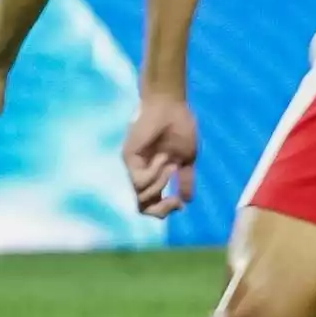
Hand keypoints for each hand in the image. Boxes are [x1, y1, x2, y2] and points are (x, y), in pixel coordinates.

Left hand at [122, 93, 199, 218]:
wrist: (171, 106)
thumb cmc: (180, 127)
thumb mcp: (187, 159)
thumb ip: (184, 180)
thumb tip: (186, 201)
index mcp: (156, 175)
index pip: (153, 205)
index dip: (166, 210)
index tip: (180, 204)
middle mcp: (143, 173)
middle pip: (142, 207)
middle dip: (161, 210)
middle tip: (174, 201)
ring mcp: (135, 166)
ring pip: (142, 197)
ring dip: (161, 185)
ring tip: (168, 165)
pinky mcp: (129, 158)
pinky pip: (141, 181)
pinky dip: (155, 175)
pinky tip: (162, 160)